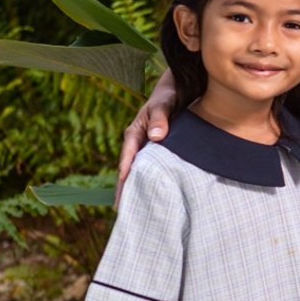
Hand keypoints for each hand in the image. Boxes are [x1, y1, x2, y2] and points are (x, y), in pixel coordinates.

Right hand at [117, 70, 176, 202]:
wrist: (177, 90)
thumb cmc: (168, 95)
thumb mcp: (164, 104)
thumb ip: (160, 118)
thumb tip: (154, 136)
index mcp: (134, 133)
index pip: (127, 158)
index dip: (125, 176)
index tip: (123, 193)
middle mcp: (137, 142)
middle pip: (128, 169)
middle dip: (125, 188)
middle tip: (122, 210)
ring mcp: (146, 147)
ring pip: (139, 171)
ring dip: (137, 187)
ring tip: (136, 209)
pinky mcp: (156, 150)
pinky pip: (151, 168)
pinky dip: (150, 180)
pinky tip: (154, 194)